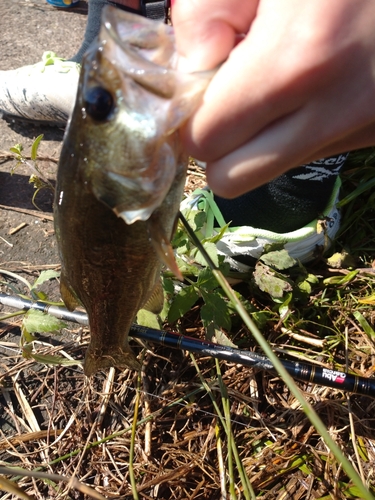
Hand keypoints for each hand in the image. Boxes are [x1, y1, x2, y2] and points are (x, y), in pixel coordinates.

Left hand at [172, 0, 374, 197]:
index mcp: (299, 60)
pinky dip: (301, 126)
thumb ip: (205, 10)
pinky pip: (312, 151)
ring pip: (271, 168)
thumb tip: (191, 72)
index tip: (207, 82)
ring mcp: (365, 126)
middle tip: (233, 94)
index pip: (206, 140)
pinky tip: (319, 80)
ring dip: (260, 136)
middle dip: (220, 141)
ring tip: (284, 78)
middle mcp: (338, 110)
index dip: (195, 113)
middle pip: (232, 178)